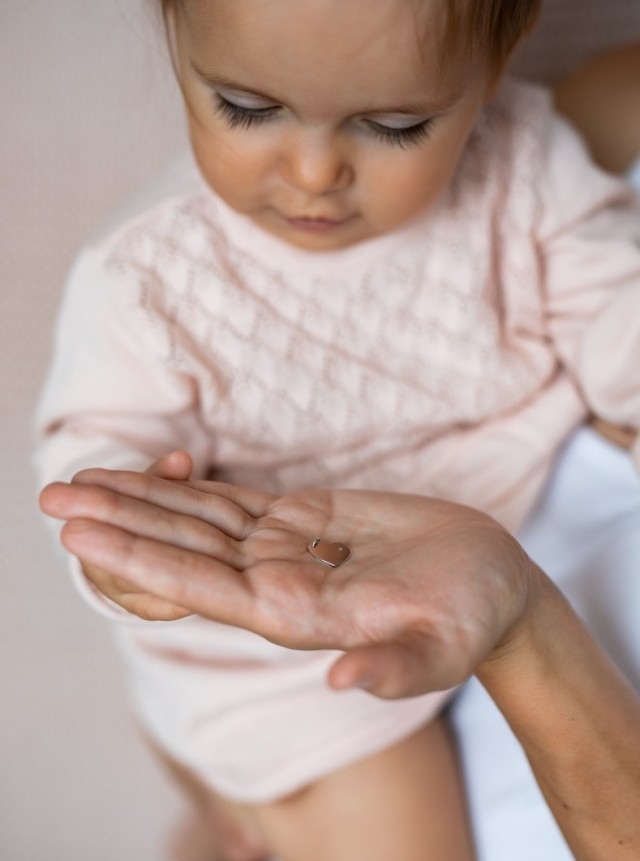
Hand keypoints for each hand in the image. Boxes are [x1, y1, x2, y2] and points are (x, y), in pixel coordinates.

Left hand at [40, 459, 538, 697]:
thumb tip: (343, 682)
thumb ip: (394, 668)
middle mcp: (276, 582)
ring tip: (82, 479)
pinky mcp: (304, 518)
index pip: (201, 585)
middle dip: (118, 522)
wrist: (488, 585)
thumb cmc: (470, 616)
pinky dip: (188, 487)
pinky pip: (233, 502)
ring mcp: (285, 548)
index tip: (82, 533)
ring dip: (140, 499)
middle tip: (53, 496)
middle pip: (182, 548)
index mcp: (297, 614)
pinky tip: (152, 474)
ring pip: (198, 520)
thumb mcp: (443, 645)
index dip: (140, 557)